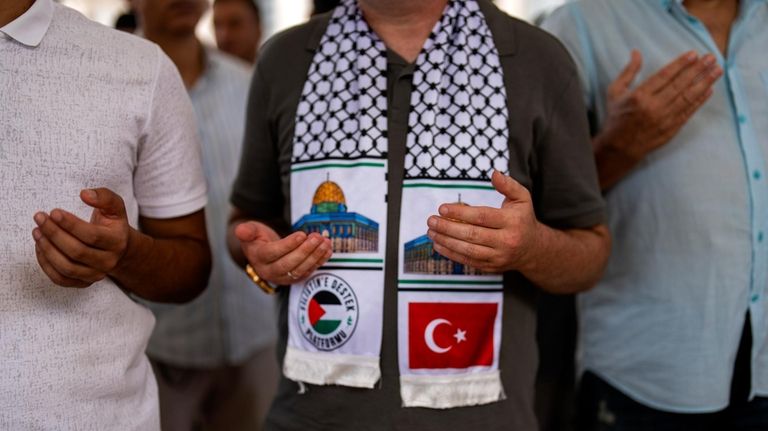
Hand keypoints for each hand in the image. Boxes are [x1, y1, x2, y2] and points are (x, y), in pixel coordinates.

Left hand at [32, 188, 131, 287]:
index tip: (53, 212)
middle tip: (40, 218)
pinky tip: (40, 247)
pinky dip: (46, 265)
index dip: (70, 225)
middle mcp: (109, 261)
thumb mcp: (115, 207)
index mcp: (118, 241)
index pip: (92, 236)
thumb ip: (103, 197)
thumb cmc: (112, 224)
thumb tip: (85, 194)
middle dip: (54, 234)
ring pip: (67, 268)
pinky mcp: (84, 283)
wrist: (119, 248)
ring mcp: (96, 274)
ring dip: (47, 250)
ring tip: (37, 231)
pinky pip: (60, 279)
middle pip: (77, 252)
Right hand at [234, 221, 331, 284]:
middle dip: (305, 251)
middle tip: (317, 237)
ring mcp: (282, 277)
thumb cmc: (257, 238)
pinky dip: (319, 261)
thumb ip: (246, 231)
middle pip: (288, 264)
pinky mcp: (294, 278)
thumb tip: (240, 230)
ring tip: (325, 242)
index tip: (301, 234)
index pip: (273, 253)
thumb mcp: (250, 231)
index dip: (288, 245)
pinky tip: (327, 250)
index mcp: (258, 258)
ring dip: (315, 256)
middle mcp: (269, 271)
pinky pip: (308, 271)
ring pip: (300, 270)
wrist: (261, 251)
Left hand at [426, 171, 538, 273]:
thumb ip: (508, 185)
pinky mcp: (491, 266)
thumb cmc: (522, 219)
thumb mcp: (522, 198)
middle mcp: (507, 241)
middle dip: (448, 228)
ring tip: (431, 231)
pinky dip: (451, 253)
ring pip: (468, 250)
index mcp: (513, 222)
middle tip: (431, 220)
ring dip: (446, 241)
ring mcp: (498, 256)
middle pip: (472, 234)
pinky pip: (468, 260)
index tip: (442, 208)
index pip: (482, 217)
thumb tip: (494, 173)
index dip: (460, 213)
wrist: (532, 249)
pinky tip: (438, 244)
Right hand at [596, 50, 721, 160]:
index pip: (664, 76)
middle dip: (698, 70)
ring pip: (688, 97)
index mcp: (639, 96)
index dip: (680, 64)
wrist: (619, 147)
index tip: (694, 54)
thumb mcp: (615, 92)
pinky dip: (700, 101)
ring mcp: (664, 118)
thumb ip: (628, 72)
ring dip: (704, 82)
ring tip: (717, 71)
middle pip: (680, 85)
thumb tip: (636, 52)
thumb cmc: (617, 117)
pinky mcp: (671, 128)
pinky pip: (689, 112)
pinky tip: (709, 90)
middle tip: (711, 58)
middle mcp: (653, 106)